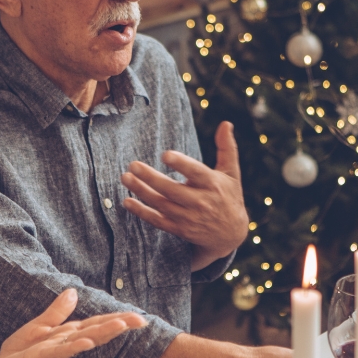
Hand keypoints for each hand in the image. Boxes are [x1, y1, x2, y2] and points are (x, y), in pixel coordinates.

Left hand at [0, 289, 146, 357]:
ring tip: (122, 326)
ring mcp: (58, 351)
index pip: (97, 323)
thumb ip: (58, 311)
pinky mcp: (43, 357)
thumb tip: (73, 291)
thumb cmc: (20, 352)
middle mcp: (67, 342)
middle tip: (142, 321)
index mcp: (68, 334)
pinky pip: (62, 351)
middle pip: (97, 331)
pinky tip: (88, 342)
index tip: (139, 316)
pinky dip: (76, 347)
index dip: (117, 318)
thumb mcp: (40, 325)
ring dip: (104, 333)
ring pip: (85, 339)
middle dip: (120, 325)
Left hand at [120, 121, 248, 269]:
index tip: (165, 154)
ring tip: (125, 178)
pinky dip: (142, 212)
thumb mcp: (232, 173)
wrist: (230, 234)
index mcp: (212, 184)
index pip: (196, 172)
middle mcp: (201, 202)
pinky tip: (127, 201)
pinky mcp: (180, 229)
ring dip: (142, 192)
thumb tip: (226, 123)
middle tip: (133, 165)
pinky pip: (157, 221)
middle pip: (172, 190)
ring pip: (162, 204)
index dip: (181, 164)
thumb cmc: (229, 196)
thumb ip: (226, 148)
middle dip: (151, 178)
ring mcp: (189, 218)